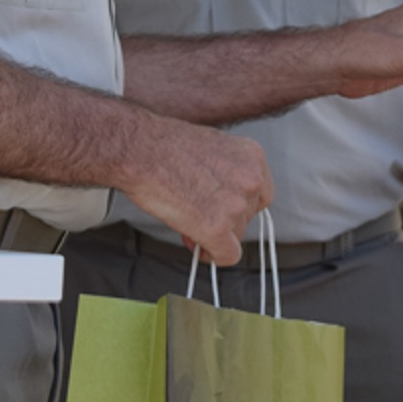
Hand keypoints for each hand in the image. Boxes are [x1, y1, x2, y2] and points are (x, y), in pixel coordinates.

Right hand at [124, 121, 272, 265]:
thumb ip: (226, 171)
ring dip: (215, 235)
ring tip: (189, 224)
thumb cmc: (164, 145)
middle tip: (198, 216)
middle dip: (225, 220)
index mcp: (252, 156)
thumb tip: (222, 195)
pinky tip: (197, 247)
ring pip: (236, 236)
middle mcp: (251, 180)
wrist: (140, 151)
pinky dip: (213, 256)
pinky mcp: (217, 228)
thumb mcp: (211, 147)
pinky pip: (227, 255)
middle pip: (248, 216)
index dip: (239, 205)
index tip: (223, 208)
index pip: (261, 194)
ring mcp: (236, 205)